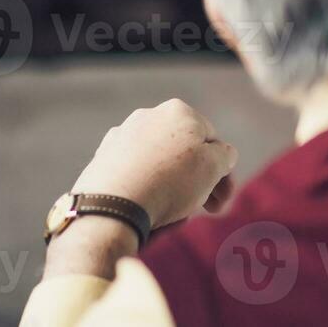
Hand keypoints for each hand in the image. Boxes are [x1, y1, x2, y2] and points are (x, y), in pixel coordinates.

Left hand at [72, 98, 238, 230]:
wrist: (110, 207)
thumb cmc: (168, 184)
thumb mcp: (214, 167)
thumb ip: (225, 155)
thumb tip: (223, 153)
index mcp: (179, 111)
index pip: (212, 140)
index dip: (221, 171)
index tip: (222, 198)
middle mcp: (148, 116)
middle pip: (184, 151)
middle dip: (198, 180)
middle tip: (207, 208)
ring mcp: (122, 137)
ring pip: (159, 164)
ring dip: (172, 187)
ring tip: (175, 216)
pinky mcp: (102, 159)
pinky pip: (135, 174)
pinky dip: (145, 188)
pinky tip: (148, 209)